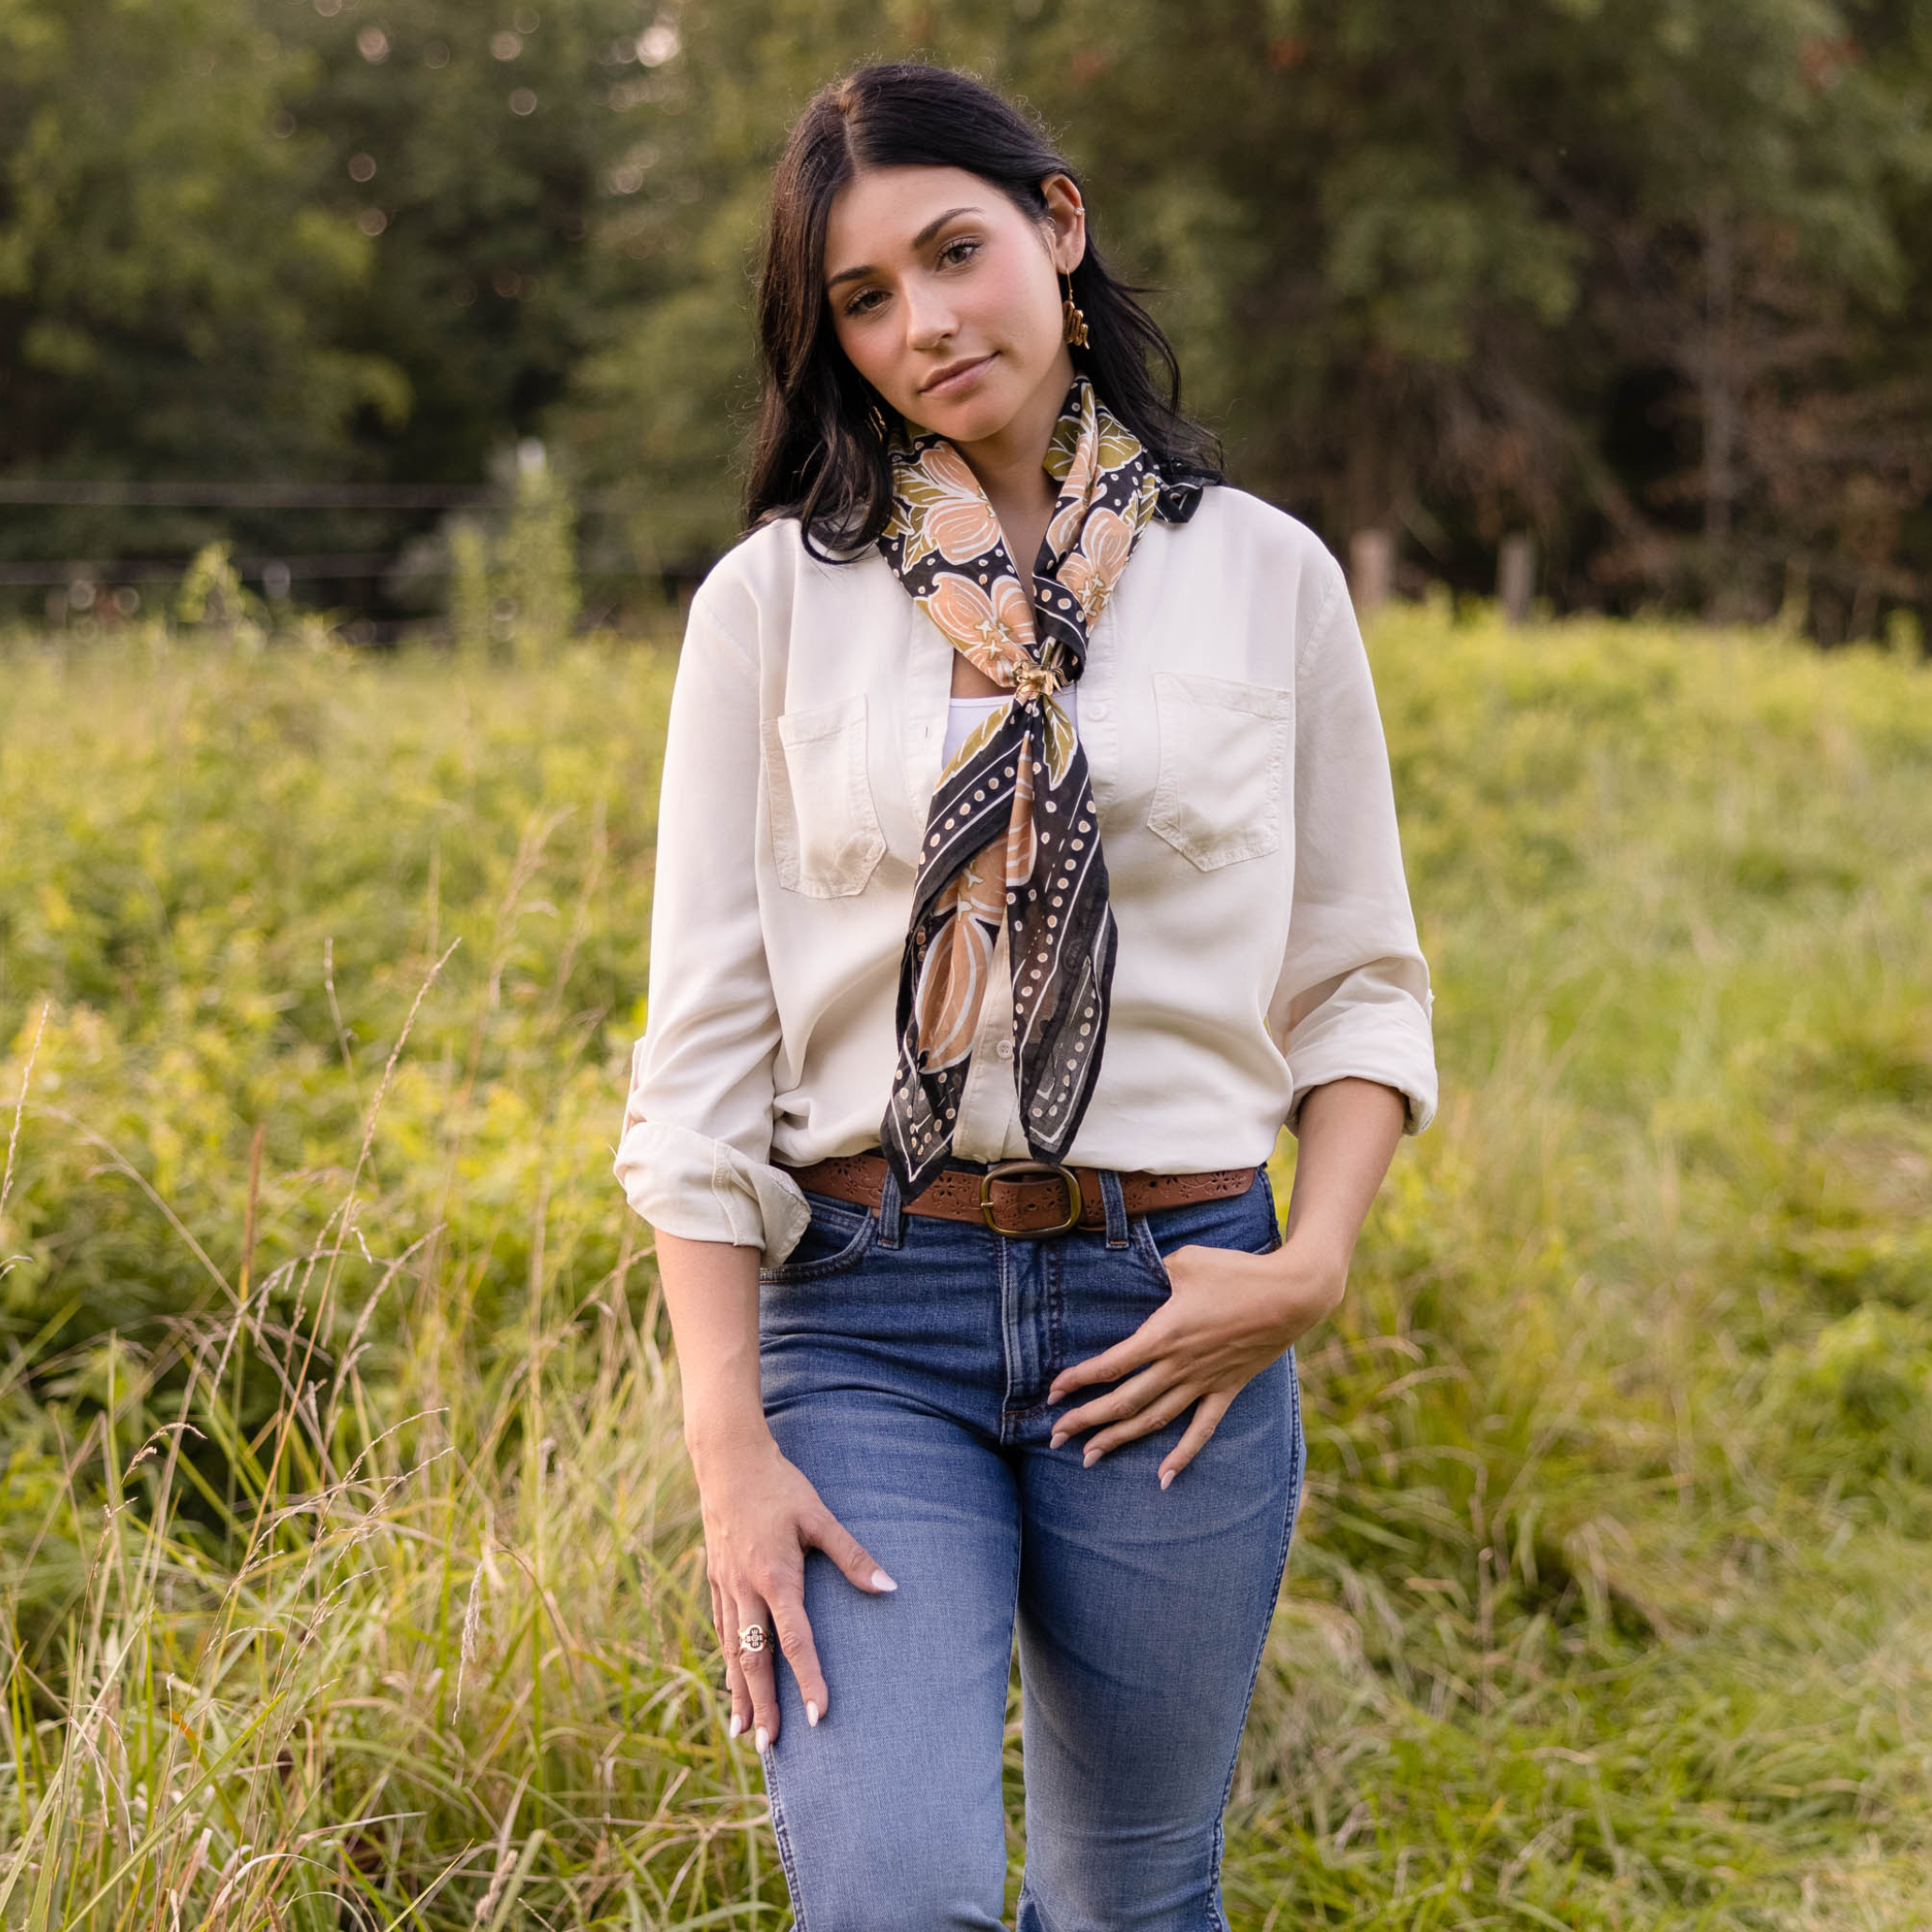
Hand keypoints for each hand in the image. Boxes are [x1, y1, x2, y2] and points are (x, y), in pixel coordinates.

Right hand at [690, 1427, 897, 1748]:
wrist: (727, 1459)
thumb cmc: (780, 1486)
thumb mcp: (819, 1516)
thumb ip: (853, 1556)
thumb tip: (890, 1588)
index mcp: (776, 1576)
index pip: (795, 1641)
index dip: (809, 1680)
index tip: (820, 1717)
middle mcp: (746, 1588)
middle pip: (754, 1658)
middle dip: (763, 1704)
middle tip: (769, 1747)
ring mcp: (725, 1585)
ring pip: (731, 1650)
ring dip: (740, 1692)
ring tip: (744, 1731)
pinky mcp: (715, 1578)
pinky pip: (720, 1628)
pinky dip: (726, 1659)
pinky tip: (732, 1679)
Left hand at [1046, 1236, 1346, 1486]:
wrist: (1292, 1294)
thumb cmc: (1238, 1271)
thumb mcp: (1188, 1260)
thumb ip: (1157, 1271)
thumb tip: (1142, 1274)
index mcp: (1165, 1334)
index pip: (1112, 1365)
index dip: (1079, 1380)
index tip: (1052, 1393)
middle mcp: (1179, 1365)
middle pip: (1124, 1401)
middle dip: (1086, 1421)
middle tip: (1054, 1437)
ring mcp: (1204, 1381)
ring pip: (1154, 1420)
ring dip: (1119, 1440)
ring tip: (1089, 1458)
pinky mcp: (1227, 1389)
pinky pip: (1201, 1430)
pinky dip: (1182, 1456)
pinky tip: (1163, 1479)